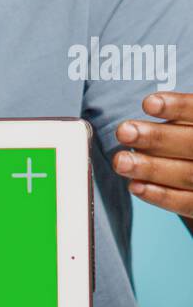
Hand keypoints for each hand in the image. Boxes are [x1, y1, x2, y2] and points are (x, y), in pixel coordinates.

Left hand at [113, 92, 192, 216]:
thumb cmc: (187, 143)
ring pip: (187, 175)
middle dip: (157, 138)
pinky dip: (161, 196)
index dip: (177, 107)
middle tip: (123, 132)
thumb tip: (136, 125)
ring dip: (150, 168)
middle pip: (192, 144)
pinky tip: (135, 186)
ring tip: (120, 161)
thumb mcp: (187, 127)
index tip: (147, 103)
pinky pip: (187, 203)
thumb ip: (176, 121)